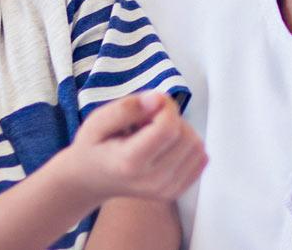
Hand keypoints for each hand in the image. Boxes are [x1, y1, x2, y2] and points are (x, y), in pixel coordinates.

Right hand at [54, 92, 206, 203]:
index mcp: (130, 162)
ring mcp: (166, 190)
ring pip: (197, 147)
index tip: (149, 104)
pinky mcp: (176, 192)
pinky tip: (165, 146)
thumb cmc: (94, 147)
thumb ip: (126, 108)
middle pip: (186, 137)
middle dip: (172, 119)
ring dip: (181, 131)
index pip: (168, 128)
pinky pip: (200, 159)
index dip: (165, 107)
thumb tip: (159, 99)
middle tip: (148, 120)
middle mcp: (151, 180)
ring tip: (155, 133)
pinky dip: (187, 146)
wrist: (91, 179)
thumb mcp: (97, 121)